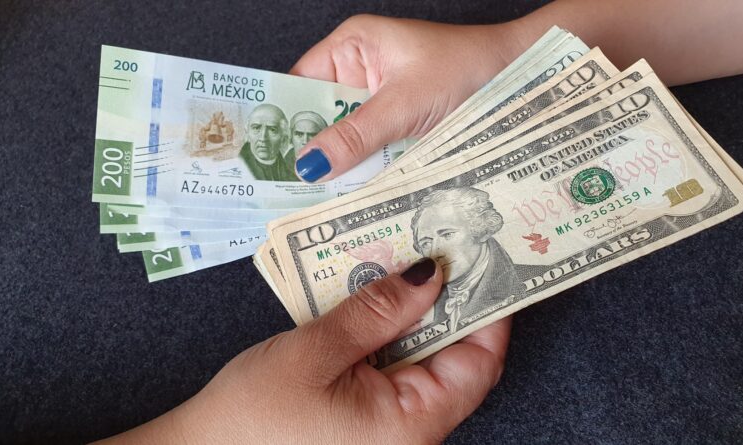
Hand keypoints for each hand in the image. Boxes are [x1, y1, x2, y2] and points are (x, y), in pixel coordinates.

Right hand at [97, 258, 511, 443]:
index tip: (484, 257)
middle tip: (442, 245)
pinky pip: (398, 370)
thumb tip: (431, 273)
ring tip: (410, 261)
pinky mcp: (369, 418)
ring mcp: (391, 426)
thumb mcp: (315, 352)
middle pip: (458, 360)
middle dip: (453, 302)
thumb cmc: (252, 416)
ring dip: (421, 314)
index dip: (490, 308)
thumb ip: (378, 312)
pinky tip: (380, 299)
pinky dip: (395, 333)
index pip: (480, 362)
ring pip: (426, 360)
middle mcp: (413, 431)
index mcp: (412, 424)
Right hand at [290, 14, 524, 181]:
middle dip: (312, 151)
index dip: (283, 120)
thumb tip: (307, 165)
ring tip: (314, 202)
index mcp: (353, 47)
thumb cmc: (467, 70)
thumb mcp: (404, 105)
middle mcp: (362, 71)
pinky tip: (353, 195)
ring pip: (348, 137)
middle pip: (321, 116)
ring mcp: (382, 100)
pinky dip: (367, 170)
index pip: (300, 85)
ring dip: (341, 165)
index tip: (263, 158)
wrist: (522, 79)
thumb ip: (355, 136)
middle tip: (287, 193)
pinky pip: (373, 149)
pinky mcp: (402, 124)